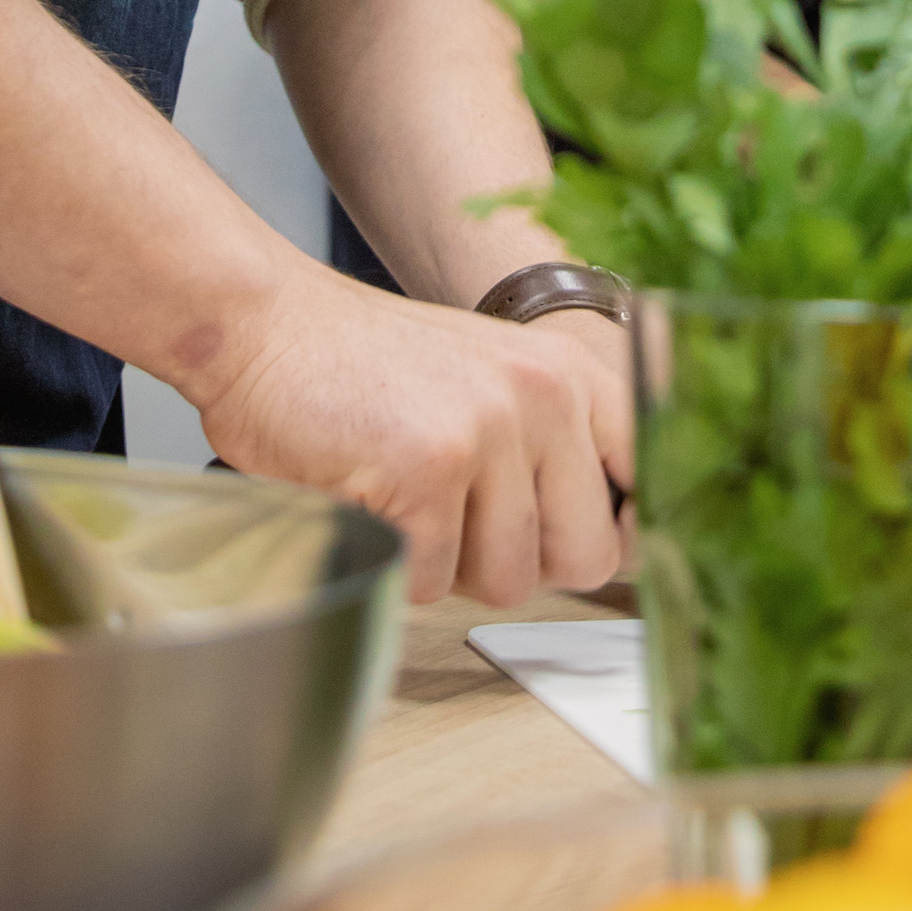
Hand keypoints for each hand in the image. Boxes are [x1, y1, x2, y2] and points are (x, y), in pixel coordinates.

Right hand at [196, 268, 630, 605]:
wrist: (264, 328)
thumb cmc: (366, 368)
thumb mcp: (490, 378)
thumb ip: (555, 445)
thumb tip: (607, 544)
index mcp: (571, 374)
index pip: (647, 483)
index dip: (614, 534)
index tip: (570, 544)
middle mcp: (545, 396)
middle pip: (584, 558)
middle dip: (521, 563)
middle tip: (458, 521)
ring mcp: (489, 431)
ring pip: (510, 581)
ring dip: (451, 565)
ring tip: (408, 499)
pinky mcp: (428, 470)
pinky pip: (435, 582)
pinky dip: (397, 564)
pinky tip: (371, 500)